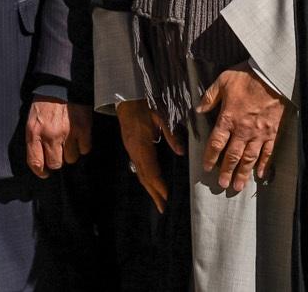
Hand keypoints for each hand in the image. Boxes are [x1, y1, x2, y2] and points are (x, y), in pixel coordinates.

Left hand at [23, 98, 93, 177]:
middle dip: (57, 160)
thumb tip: (40, 161)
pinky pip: (85, 149)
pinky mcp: (83, 128)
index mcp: (34, 132)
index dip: (41, 172)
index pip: (35, 162)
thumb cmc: (45, 102)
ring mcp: (68, 132)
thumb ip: (35, 139)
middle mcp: (50, 135)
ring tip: (69, 139)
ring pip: (71, 158)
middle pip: (55, 164)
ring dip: (71, 152)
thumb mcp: (32, 119)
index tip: (45, 172)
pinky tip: (79, 135)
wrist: (62, 83)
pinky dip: (83, 145)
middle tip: (59, 152)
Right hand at [115, 97, 180, 213]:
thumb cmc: (145, 105)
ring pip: (140, 174)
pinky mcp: (131, 148)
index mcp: (142, 144)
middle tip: (163, 209)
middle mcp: (134, 151)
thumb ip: (170, 134)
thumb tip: (180, 152)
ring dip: (149, 189)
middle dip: (154, 193)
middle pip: (144, 176)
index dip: (158, 185)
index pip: (151, 170)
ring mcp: (131, 150)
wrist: (127, 99)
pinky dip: (145, 180)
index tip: (166, 197)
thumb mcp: (161, 115)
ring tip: (158, 202)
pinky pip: (138, 168)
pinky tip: (151, 184)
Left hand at [197, 68, 286, 194]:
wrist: (272, 75)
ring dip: (243, 173)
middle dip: (226, 171)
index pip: (216, 143)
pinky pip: (268, 152)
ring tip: (238, 186)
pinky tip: (260, 174)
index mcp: (228, 118)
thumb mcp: (223, 81)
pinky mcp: (272, 132)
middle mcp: (243, 130)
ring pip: (249, 158)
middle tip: (222, 184)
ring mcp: (259, 133)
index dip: (210, 157)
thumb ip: (210, 97)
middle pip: (232, 156)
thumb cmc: (247, 76)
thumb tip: (198, 110)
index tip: (207, 168)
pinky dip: (264, 164)